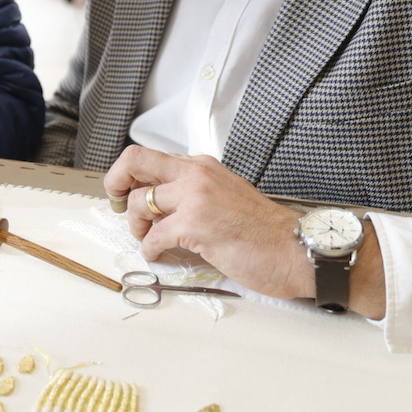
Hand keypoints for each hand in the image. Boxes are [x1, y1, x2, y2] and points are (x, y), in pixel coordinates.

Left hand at [104, 146, 310, 300]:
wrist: (296, 249)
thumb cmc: (264, 231)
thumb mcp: (224, 196)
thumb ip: (192, 194)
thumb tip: (157, 206)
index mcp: (202, 166)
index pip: (149, 156)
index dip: (127, 173)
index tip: (122, 191)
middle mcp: (196, 174)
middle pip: (134, 161)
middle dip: (115, 183)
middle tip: (116, 205)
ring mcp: (196, 197)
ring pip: (138, 201)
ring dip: (136, 225)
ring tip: (148, 238)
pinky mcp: (196, 224)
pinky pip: (154, 236)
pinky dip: (150, 249)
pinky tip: (159, 255)